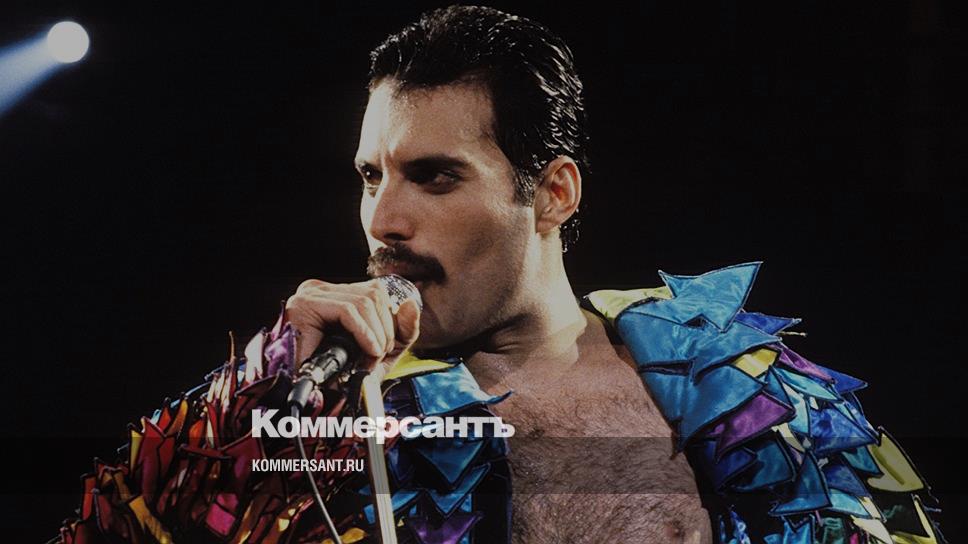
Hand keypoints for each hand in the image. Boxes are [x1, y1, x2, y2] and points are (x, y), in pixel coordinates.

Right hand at [284, 279, 420, 372]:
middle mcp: (321, 290)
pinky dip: (365, 332)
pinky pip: (348, 311)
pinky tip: (368, 349)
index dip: (389, 318)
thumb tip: (412, 304)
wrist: (315, 401)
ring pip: (363, 301)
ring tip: (371, 356)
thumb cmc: (342, 376)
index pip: (374, 290)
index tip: (386, 347)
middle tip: (378, 356)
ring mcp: (311, 295)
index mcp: (336, 295)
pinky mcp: (305, 306)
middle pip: (372, 293)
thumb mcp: (382, 352)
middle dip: (385, 328)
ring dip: (376, 333)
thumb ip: (403, 330)